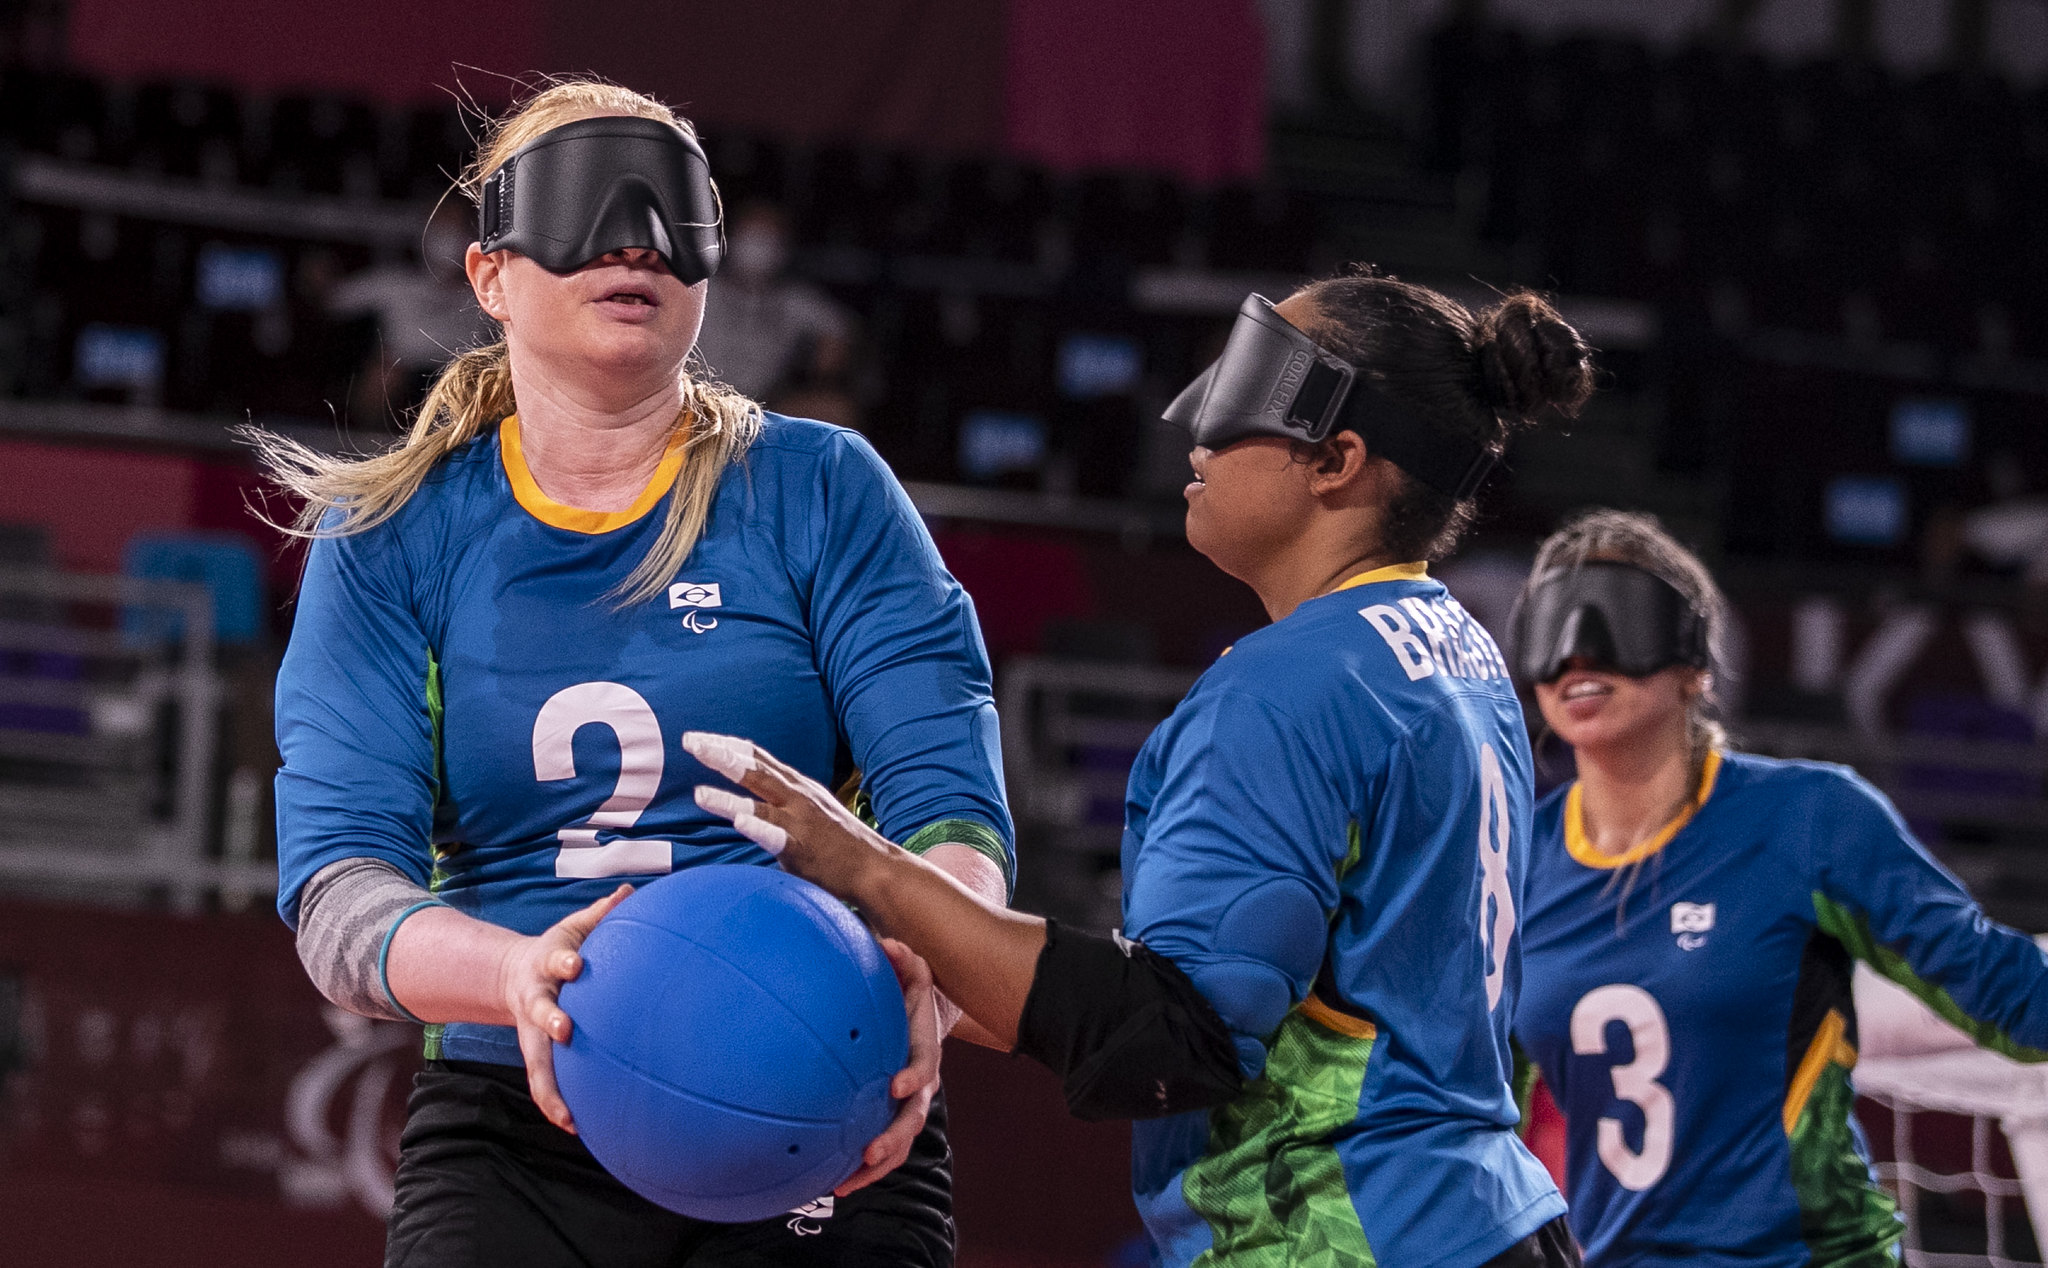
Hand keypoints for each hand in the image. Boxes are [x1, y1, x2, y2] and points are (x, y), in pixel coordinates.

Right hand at [498, 883, 633, 1132]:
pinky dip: (555, 1106)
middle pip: (539, 1011)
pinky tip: (577, 1129)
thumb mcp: (574, 926)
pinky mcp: (537, 1054)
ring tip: (568, 1117)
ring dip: (549, 1089)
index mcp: (548, 963)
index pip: (556, 958)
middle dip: (550, 1020)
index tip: (575, 964)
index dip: (564, 960)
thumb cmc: (561, 949)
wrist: (516, 974)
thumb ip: (601, 912)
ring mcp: (533, 1031)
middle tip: (565, 1030)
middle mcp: (536, 1000)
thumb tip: (631, 891)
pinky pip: (543, 1084)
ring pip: (536, 1063)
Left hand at [684, 731, 894, 900]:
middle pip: (754, 769)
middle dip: (721, 754)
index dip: (728, 744)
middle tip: (690, 742)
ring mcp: (800, 821)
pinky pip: (775, 836)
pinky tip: (739, 821)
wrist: (873, 867)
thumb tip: (750, 798)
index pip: (758, 757)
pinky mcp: (802, 848)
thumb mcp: (810, 808)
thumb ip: (782, 799)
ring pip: (759, 802)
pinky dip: (757, 826)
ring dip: (729, 797)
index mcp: (796, 786)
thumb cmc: (838, 841)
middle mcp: (797, 796)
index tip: (700, 737)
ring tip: (699, 792)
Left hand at [836, 938, 941, 1195]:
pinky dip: (859, 1169)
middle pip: (913, 1117)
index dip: (913, 1077)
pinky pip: (879, 1148)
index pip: (924, 1066)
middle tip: (870, 1151)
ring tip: (846, 1183)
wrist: (917, 1017)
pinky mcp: (887, 1118)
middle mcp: (919, 1084)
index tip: (895, 1086)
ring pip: (898, 1143)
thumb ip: (903, 959)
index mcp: (924, 1050)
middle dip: (894, 1137)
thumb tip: (890, 945)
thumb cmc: (907, 995)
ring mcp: (905, 1106)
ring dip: (876, 1167)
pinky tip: (831, 1181)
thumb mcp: (911, 972)